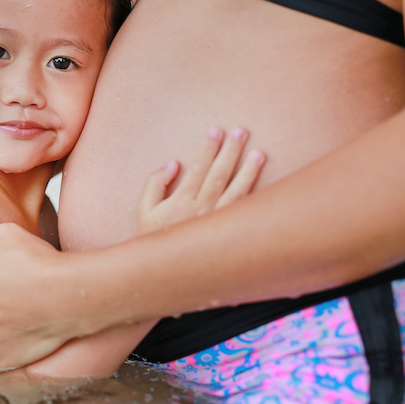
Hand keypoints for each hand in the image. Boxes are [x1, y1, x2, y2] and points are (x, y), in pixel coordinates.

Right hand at [139, 127, 265, 231]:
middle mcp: (202, 210)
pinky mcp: (227, 232)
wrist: (164, 272)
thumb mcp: (143, 210)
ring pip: (236, 192)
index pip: (198, 168)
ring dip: (249, 171)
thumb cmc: (153, 238)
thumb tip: (173, 163)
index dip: (207, 148)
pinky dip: (253, 196)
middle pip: (219, 174)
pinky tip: (261, 185)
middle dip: (230, 151)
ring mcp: (217, 222)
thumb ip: (155, 184)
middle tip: (241, 131)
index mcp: (181, 201)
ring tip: (259, 153)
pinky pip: (243, 211)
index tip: (216, 131)